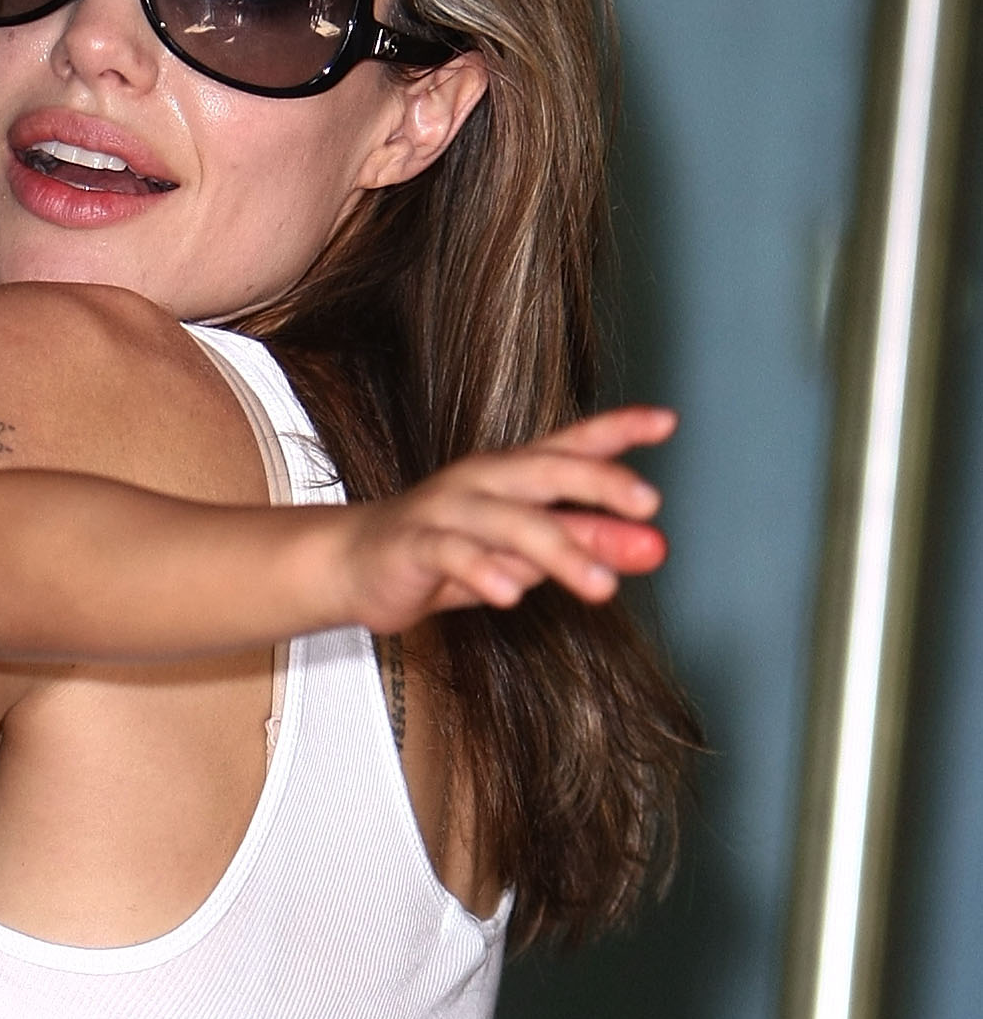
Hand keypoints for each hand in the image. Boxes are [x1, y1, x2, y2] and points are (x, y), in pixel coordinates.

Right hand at [337, 406, 673, 633]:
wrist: (353, 565)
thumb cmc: (443, 552)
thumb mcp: (524, 551)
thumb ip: (583, 542)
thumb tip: (650, 548)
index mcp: (513, 473)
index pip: (572, 442)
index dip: (618, 428)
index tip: (666, 422)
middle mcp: (484, 479)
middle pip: (549, 469)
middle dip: (601, 483)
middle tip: (649, 506)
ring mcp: (446, 507)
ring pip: (510, 521)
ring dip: (560, 553)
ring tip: (601, 587)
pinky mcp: (413, 543)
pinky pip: (452, 553)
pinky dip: (483, 572)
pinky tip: (510, 596)